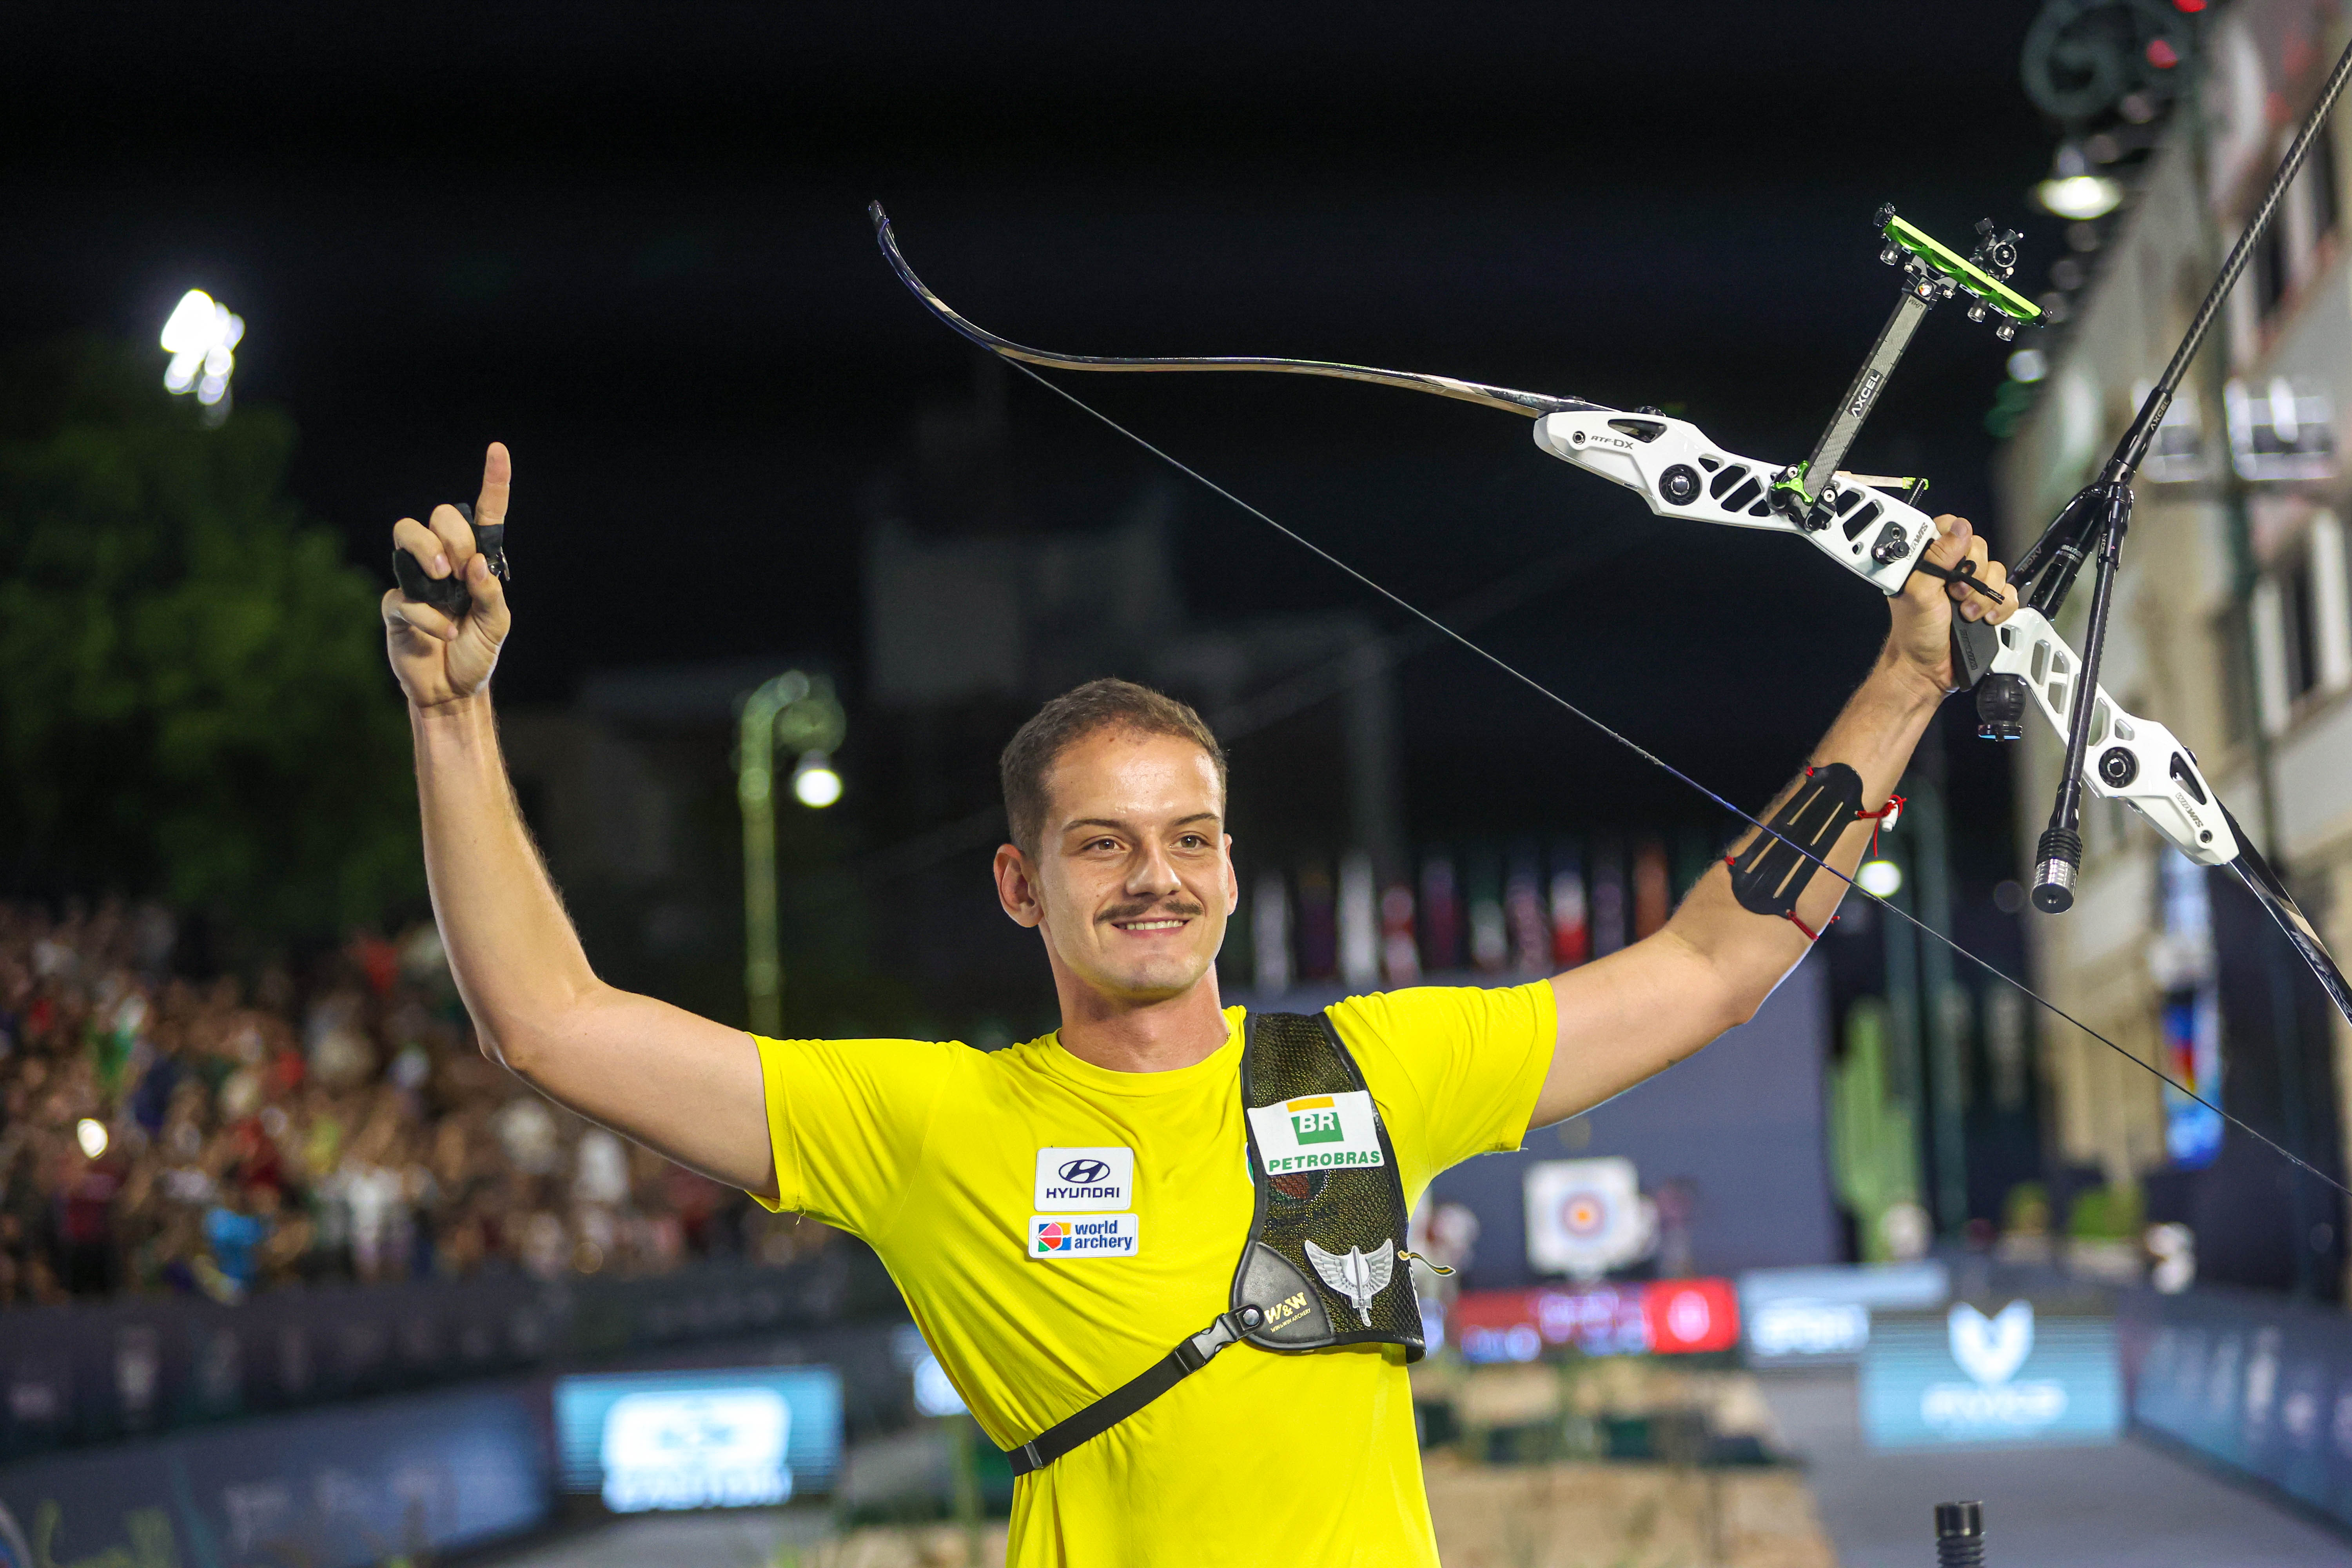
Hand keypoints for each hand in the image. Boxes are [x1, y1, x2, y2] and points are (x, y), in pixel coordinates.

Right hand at [383, 443, 512, 710]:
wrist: (453, 689)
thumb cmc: (477, 652)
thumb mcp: (497, 625)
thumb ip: (489, 593)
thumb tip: (475, 564)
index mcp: (476, 561)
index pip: (485, 514)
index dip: (494, 482)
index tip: (498, 450)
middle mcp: (444, 561)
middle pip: (439, 515)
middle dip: (454, 537)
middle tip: (460, 571)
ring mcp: (416, 578)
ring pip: (407, 532)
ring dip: (428, 551)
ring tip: (442, 580)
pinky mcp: (395, 602)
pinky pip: (403, 593)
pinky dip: (426, 615)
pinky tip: (442, 631)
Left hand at [1887, 512, 2015, 694]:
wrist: (1927, 669)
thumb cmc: (1915, 634)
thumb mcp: (1919, 592)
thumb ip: (1937, 558)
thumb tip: (1958, 529)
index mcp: (1927, 561)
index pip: (1951, 529)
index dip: (1958, 542)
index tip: (1954, 564)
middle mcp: (1949, 570)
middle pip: (1980, 549)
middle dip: (1973, 575)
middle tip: (1955, 595)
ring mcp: (1970, 587)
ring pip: (1997, 571)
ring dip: (1984, 596)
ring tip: (1966, 613)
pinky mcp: (1986, 604)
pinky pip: (2008, 593)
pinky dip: (2000, 607)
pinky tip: (1983, 619)